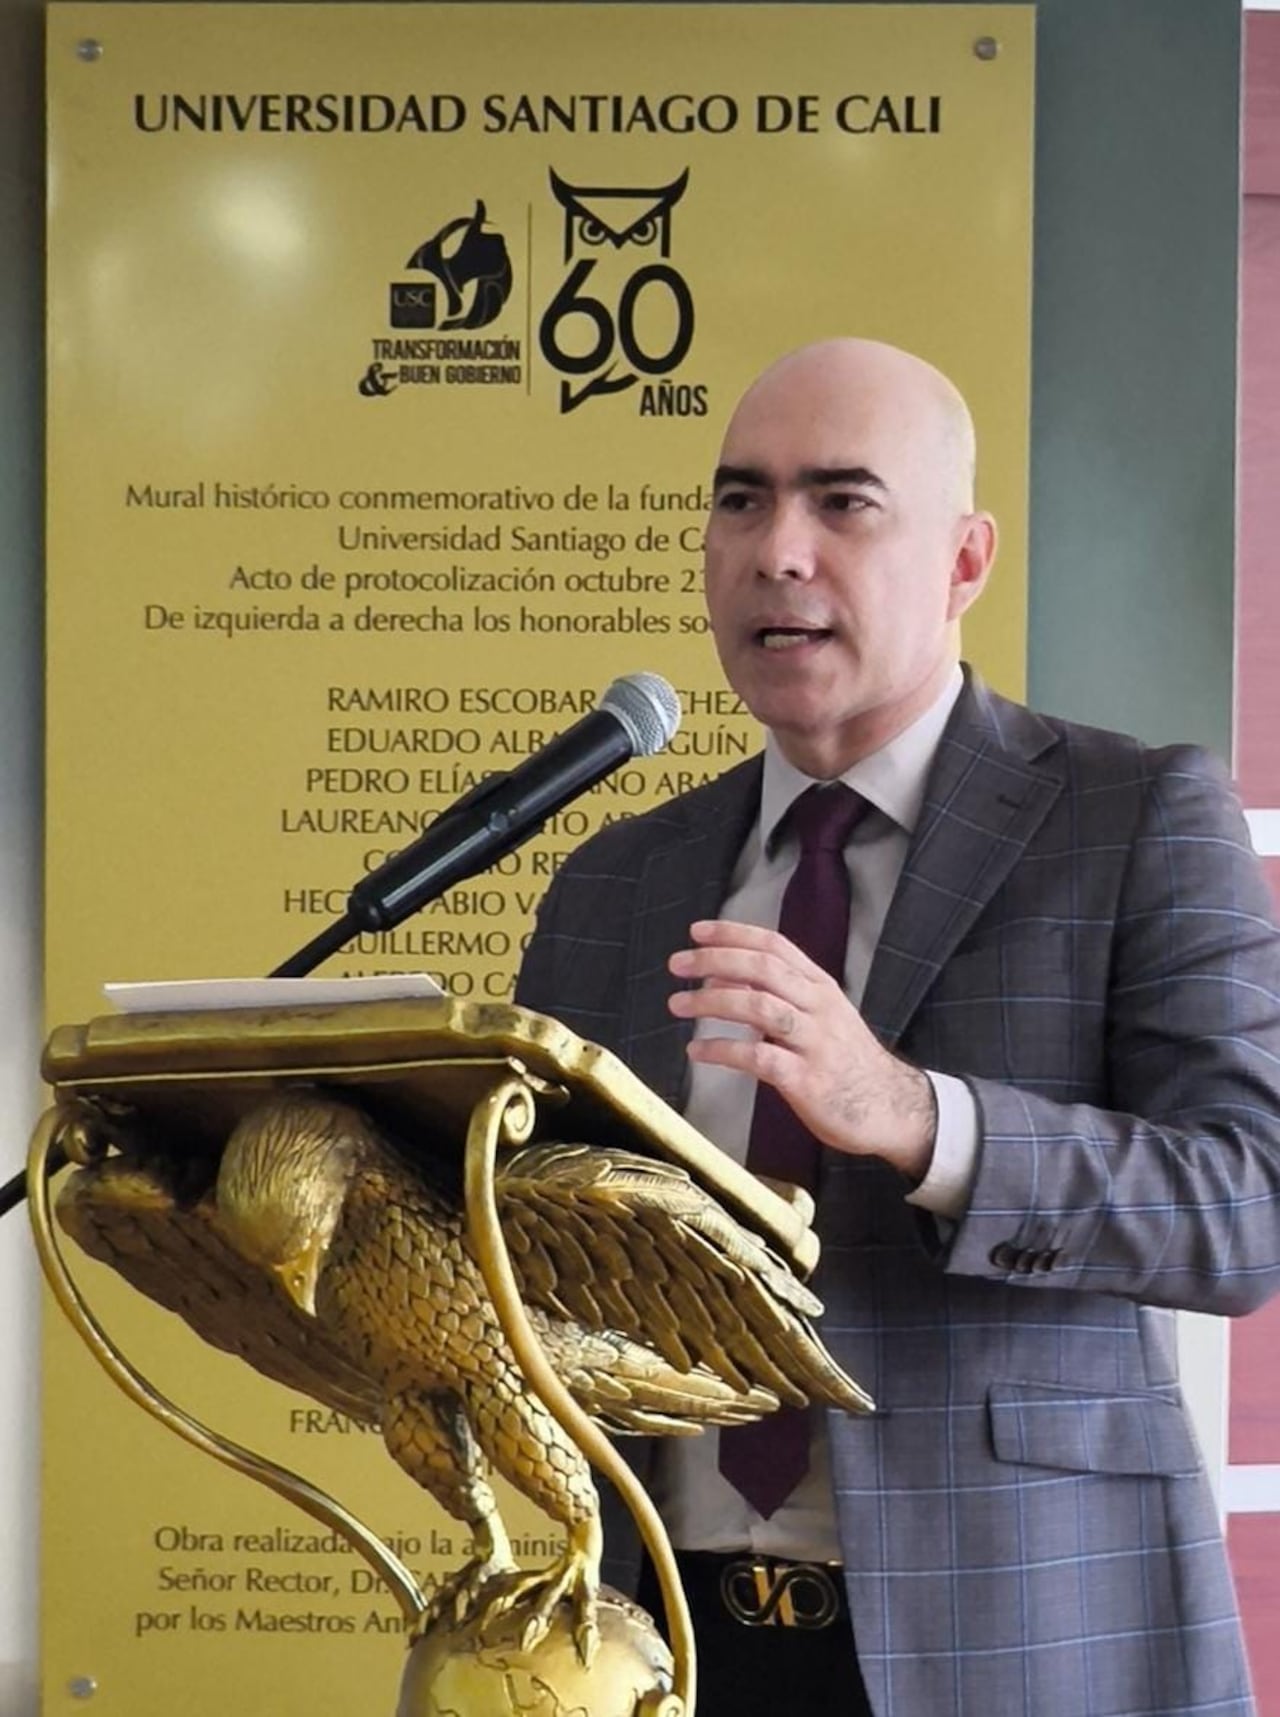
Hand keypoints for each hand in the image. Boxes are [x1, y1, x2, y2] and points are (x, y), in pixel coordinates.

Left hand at [668, 919, 936, 1180]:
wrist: (891, 1108)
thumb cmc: (845, 1060)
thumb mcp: (818, 1017)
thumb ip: (773, 995)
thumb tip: (719, 977)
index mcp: (820, 987)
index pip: (775, 946)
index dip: (734, 934)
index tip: (697, 932)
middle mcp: (819, 1007)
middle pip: (764, 970)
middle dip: (716, 960)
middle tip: (677, 964)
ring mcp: (815, 1043)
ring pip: (760, 1008)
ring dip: (713, 1002)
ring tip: (677, 1003)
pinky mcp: (807, 1080)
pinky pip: (759, 1058)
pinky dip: (723, 1050)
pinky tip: (697, 1050)